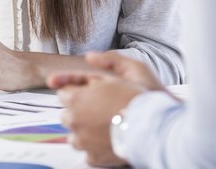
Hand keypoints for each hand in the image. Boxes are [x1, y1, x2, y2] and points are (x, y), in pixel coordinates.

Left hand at [48, 52, 166, 167]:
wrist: (152, 128)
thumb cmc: (136, 100)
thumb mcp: (120, 73)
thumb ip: (102, 63)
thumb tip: (89, 57)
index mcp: (75, 99)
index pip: (63, 93)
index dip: (77, 92)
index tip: (90, 94)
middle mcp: (74, 121)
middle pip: (66, 115)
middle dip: (78, 111)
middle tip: (98, 109)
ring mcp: (82, 141)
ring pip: (74, 135)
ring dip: (84, 130)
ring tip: (103, 125)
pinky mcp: (93, 157)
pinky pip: (86, 152)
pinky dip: (94, 147)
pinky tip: (107, 140)